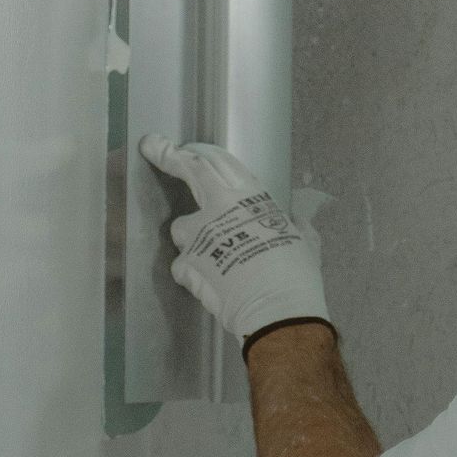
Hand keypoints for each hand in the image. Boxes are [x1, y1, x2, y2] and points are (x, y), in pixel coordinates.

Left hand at [138, 135, 331, 348]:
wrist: (278, 310)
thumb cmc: (297, 274)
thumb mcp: (304, 240)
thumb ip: (295, 225)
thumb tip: (297, 221)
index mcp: (249, 197)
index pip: (218, 162)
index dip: (198, 152)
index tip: (184, 148)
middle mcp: (218, 208)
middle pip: (190, 172)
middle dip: (167, 156)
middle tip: (152, 146)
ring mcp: (198, 237)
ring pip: (180, 227)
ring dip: (191, 236)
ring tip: (212, 255)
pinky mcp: (186, 265)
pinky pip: (182, 264)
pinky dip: (193, 272)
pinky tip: (211, 283)